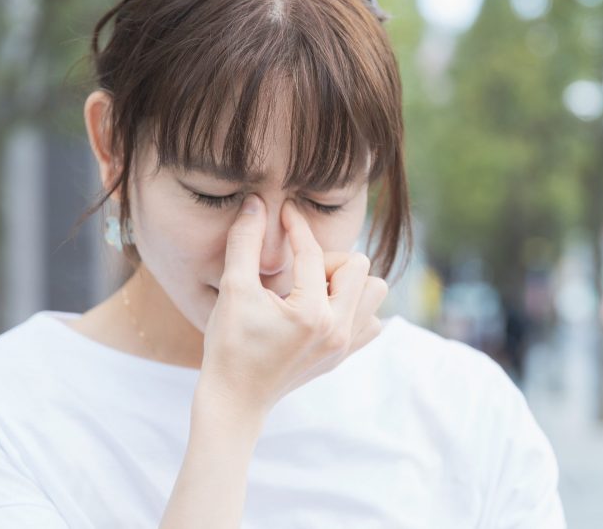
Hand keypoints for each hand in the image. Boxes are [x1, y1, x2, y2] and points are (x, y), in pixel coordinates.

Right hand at [196, 194, 387, 418]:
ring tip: (314, 290)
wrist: (235, 399)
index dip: (295, 226)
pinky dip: (354, 308)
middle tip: (297, 272)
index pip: (312, 253)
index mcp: (311, 313)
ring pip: (374, 292)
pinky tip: (323, 310)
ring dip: (348, 282)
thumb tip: (256, 203)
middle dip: (328, 259)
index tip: (283, 212)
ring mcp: (345, 346)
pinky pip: (372, 320)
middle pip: (359, 266)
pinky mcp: (344, 356)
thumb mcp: (234, 290)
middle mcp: (337, 330)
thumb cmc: (229, 345)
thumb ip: (245, 242)